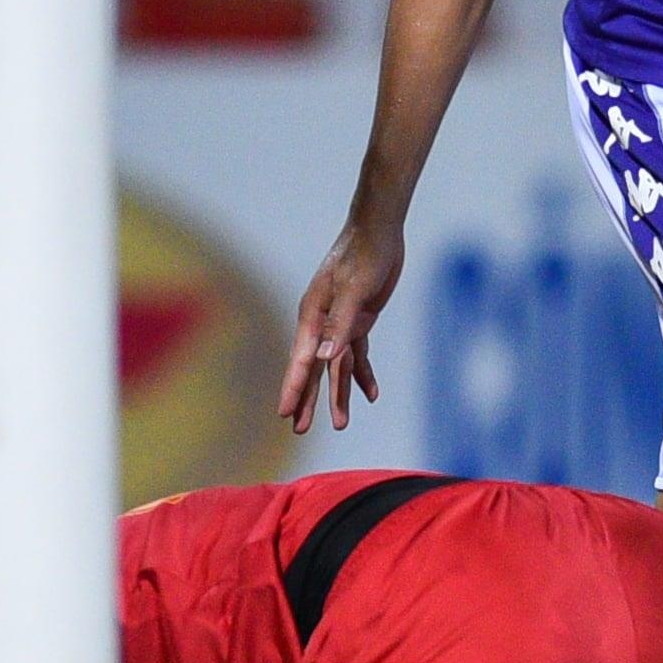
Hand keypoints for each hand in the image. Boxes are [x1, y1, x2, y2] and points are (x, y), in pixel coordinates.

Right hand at [281, 215, 403, 433]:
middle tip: (299, 430)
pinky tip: (372, 394)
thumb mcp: (354, 290)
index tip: (285, 414)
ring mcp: (339, 324)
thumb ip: (340, 325)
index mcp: (313, 316)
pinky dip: (363, 374)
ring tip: (340, 424)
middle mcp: (322, 324)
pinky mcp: (358, 320)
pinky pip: (357, 354)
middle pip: (313, 370)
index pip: (301, 360)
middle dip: (308, 400)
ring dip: (338, 395)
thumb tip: (323, 358)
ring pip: (336, 367)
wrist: (377, 232)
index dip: (294, 388)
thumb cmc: (363, 256)